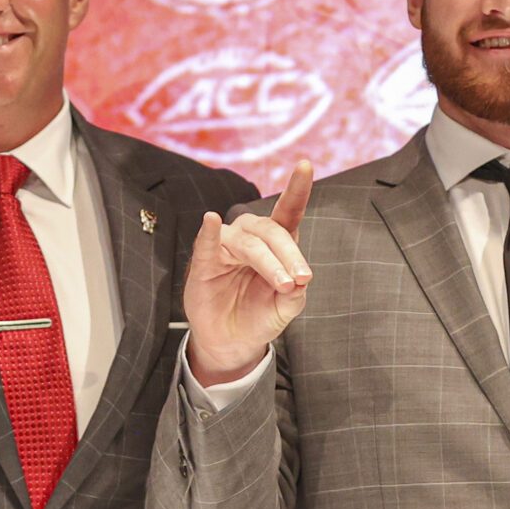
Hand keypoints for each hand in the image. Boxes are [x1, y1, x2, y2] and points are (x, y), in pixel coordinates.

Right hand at [183, 161, 313, 386]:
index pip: (288, 212)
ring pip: (249, 242)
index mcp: (276, 244)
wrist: (233, 343)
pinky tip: (211, 220)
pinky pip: (206, 243)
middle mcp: (251, 239)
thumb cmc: (260, 317)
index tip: (305, 165)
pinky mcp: (204, 262)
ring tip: (283, 284)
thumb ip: (296, 292)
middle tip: (300, 281)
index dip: (297, 189)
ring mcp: (225, 248)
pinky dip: (209, 231)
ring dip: (268, 261)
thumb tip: (301, 279)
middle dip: (289, 255)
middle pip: (272, 231)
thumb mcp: (286, 307)